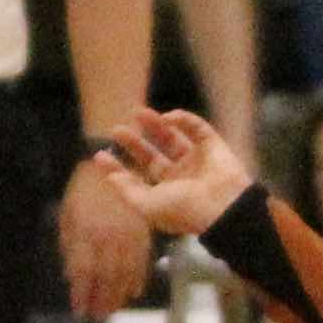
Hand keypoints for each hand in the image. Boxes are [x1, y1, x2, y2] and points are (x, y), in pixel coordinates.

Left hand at [56, 155, 154, 315]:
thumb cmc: (83, 189)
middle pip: (106, 278)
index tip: (79, 311)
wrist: (112, 160)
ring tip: (112, 310)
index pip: (84, 272)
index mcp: (86, 232)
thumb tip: (71, 276)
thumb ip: (69, 246)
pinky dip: (138, 279)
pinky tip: (133, 292)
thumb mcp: (67, 214)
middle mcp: (108, 237)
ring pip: (125, 273)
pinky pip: (142, 260)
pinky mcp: (143, 230)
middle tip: (96, 317)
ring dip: (118, 295)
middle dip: (101, 300)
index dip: (82, 294)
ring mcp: (128, 235)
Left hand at [85, 107, 256, 245]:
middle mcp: (180, 177)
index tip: (100, 154)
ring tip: (138, 112)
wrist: (223, 206)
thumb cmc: (183, 209)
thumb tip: (109, 178)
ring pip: (172, 137)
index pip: (138, 177)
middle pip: (152, 155)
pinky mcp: (213, 145)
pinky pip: (196, 127)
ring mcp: (197, 160)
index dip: (119, 167)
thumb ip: (127, 191)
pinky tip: (167, 117)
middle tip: (116, 129)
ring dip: (155, 125)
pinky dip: (182, 119)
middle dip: (134, 142)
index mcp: (165, 193)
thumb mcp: (147, 205)